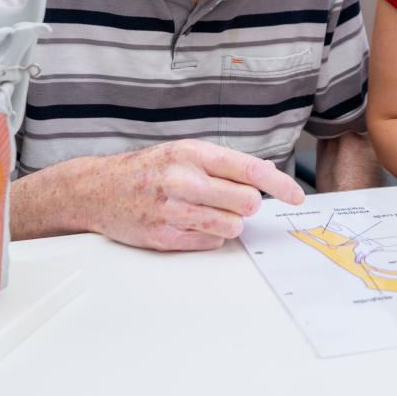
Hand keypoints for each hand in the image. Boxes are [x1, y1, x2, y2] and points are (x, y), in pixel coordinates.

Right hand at [75, 139, 305, 250]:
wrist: (98, 189)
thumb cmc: (149, 170)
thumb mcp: (184, 152)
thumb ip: (222, 165)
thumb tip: (265, 181)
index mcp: (192, 153)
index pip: (249, 169)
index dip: (280, 184)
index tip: (297, 194)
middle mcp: (183, 179)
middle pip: (246, 201)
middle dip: (247, 204)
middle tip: (231, 200)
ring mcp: (172, 210)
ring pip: (231, 226)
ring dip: (229, 223)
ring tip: (207, 212)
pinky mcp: (163, 236)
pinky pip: (210, 242)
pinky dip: (209, 236)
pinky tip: (191, 223)